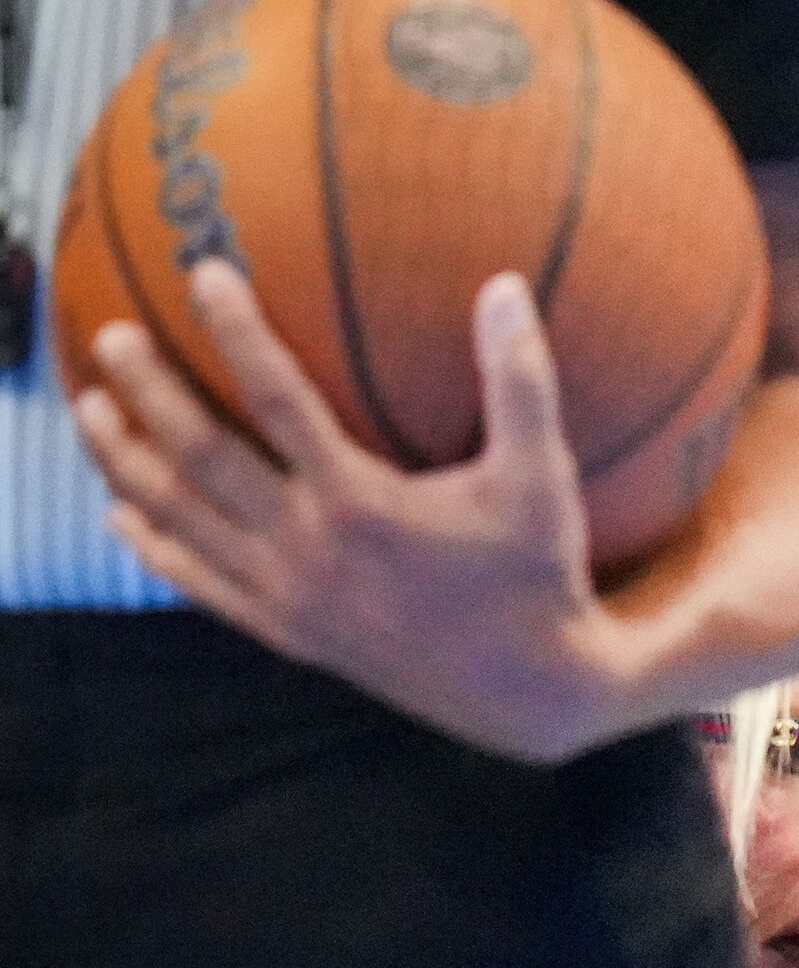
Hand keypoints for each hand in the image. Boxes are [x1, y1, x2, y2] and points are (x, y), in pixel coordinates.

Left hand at [73, 261, 659, 762]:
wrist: (530, 693)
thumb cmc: (540, 575)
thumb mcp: (541, 478)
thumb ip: (520, 383)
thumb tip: (506, 286)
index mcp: (361, 504)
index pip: (278, 398)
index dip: (237, 332)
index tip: (203, 274)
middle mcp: (309, 549)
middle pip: (201, 457)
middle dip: (149, 393)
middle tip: (112, 337)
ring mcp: (290, 597)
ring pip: (183, 522)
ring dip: (127, 463)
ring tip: (89, 409)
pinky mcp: (290, 634)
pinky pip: (201, 585)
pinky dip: (154, 548)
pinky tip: (121, 515)